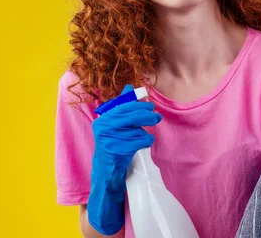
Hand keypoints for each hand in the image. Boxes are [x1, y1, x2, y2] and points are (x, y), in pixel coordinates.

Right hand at [87, 84, 162, 233]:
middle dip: (147, 116)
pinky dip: (145, 143)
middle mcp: (103, 126)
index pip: (124, 106)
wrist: (106, 171)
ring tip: (142, 139)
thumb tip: (130, 87)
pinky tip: (142, 146)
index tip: (150, 106)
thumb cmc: (113, 145)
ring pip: (137, 130)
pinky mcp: (117, 150)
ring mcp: (109, 138)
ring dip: (145, 134)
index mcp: (103, 118)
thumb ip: (123, 107)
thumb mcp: (115, 125)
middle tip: (156, 118)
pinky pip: (139, 141)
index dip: (139, 105)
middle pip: (132, 116)